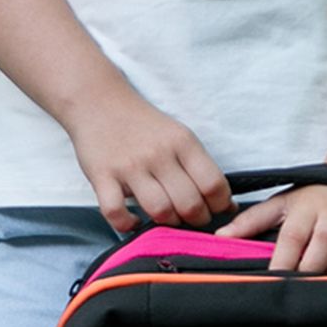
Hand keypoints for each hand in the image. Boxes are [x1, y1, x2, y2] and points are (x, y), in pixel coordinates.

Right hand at [66, 89, 231, 234]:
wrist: (99, 102)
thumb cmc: (143, 126)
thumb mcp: (179, 136)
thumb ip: (201, 168)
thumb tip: (228, 205)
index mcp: (183, 142)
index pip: (214, 184)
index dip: (220, 205)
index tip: (215, 210)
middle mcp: (158, 154)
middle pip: (190, 204)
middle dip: (196, 220)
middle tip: (190, 219)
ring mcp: (129, 166)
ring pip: (159, 210)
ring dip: (166, 224)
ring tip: (165, 219)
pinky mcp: (102, 176)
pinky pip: (116, 213)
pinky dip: (127, 224)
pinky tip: (133, 221)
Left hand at [213, 183, 326, 273]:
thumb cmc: (314, 198)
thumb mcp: (282, 203)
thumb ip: (252, 221)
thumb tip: (219, 236)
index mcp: (304, 208)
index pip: (291, 234)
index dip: (283, 258)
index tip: (275, 280)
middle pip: (324, 235)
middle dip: (315, 263)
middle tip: (306, 286)